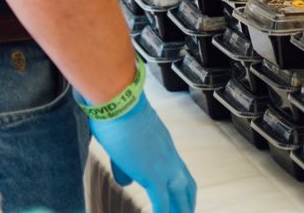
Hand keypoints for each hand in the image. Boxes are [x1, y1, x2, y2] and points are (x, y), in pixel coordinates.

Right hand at [90, 93, 197, 212]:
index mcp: (164, 147)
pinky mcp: (153, 174)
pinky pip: (161, 202)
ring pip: (181, 196)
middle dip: (187, 204)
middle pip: (187, 186)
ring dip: (180, 211)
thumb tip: (127, 182)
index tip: (180, 201)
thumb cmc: (115, 116)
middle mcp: (170, 156)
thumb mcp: (121, 144)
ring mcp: (164, 165)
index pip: (179, 171)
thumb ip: (125, 165)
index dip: (181, 189)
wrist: (118, 101)